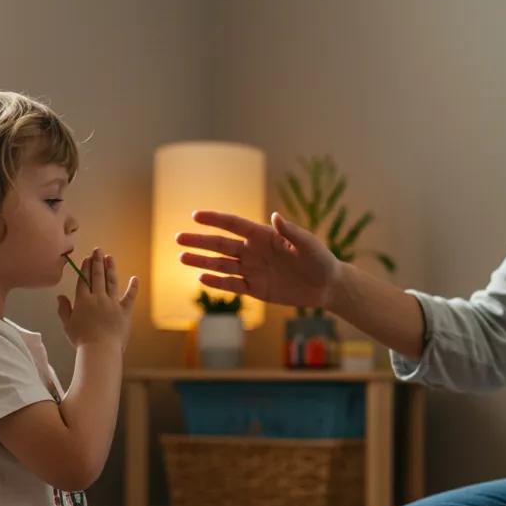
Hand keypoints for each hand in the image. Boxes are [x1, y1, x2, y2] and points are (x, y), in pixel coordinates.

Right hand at [57, 248, 138, 350]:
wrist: (100, 349)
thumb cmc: (82, 340)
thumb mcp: (68, 325)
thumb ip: (63, 309)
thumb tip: (60, 297)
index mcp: (83, 301)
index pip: (83, 280)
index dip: (85, 268)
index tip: (87, 258)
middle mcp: (98, 298)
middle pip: (97, 276)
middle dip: (97, 261)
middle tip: (98, 250)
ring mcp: (112, 303)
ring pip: (111, 282)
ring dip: (111, 268)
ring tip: (110, 257)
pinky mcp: (124, 311)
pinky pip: (130, 297)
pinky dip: (133, 287)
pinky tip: (135, 278)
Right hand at [176, 210, 339, 309]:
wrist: (326, 286)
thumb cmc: (320, 259)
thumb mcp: (308, 244)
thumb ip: (291, 231)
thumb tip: (275, 216)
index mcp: (264, 236)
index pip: (234, 225)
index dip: (215, 219)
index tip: (196, 215)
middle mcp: (254, 251)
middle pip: (221, 245)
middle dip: (199, 241)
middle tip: (178, 238)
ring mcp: (252, 270)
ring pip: (221, 265)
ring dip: (201, 261)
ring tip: (181, 257)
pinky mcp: (255, 289)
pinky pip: (232, 285)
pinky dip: (217, 282)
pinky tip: (201, 277)